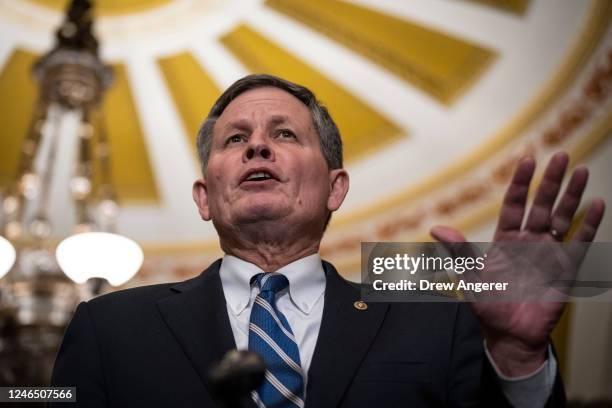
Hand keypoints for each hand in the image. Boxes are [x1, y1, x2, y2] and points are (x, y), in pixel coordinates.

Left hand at [431, 151, 605, 375]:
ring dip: (571, 196)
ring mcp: (549, 253)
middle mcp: (529, 241)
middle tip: (560, 156)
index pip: (514, 204)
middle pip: (541, 205)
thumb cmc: (489, 305)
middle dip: (550, 182)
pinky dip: (588, 225)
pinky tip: (596, 204)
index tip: (527, 159)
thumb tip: (435, 227)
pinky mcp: (566, 269)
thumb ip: (458, 251)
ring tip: (581, 171)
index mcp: (505, 240)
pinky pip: (579, 243)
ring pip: (563, 218)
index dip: (520, 183)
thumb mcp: (471, 277)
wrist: (510, 336)